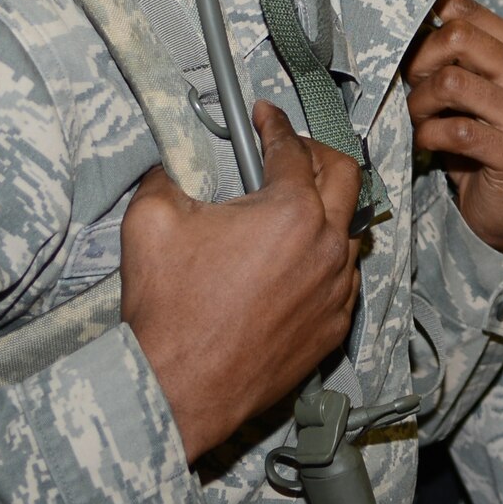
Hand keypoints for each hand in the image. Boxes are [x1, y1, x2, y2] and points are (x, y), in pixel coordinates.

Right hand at [122, 100, 361, 462]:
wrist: (177, 388)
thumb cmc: (167, 309)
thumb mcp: (151, 221)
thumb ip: (168, 175)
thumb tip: (175, 163)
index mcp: (292, 211)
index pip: (292, 150)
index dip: (275, 125)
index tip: (265, 116)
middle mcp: (328, 244)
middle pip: (346, 175)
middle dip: (318, 152)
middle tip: (290, 150)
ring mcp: (337, 287)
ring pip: (351, 228)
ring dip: (328, 208)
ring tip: (296, 205)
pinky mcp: (335, 325)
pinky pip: (344, 277)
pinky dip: (326, 258)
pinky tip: (298, 259)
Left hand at [405, 0, 502, 257]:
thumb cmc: (481, 136)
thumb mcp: (470, 86)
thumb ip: (451, 55)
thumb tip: (404, 23)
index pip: (462, 9)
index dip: (424, 27)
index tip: (414, 54)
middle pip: (456, 37)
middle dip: (419, 63)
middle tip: (413, 90)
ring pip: (450, 83)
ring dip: (420, 104)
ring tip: (420, 120)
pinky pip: (455, 131)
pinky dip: (429, 136)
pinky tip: (427, 144)